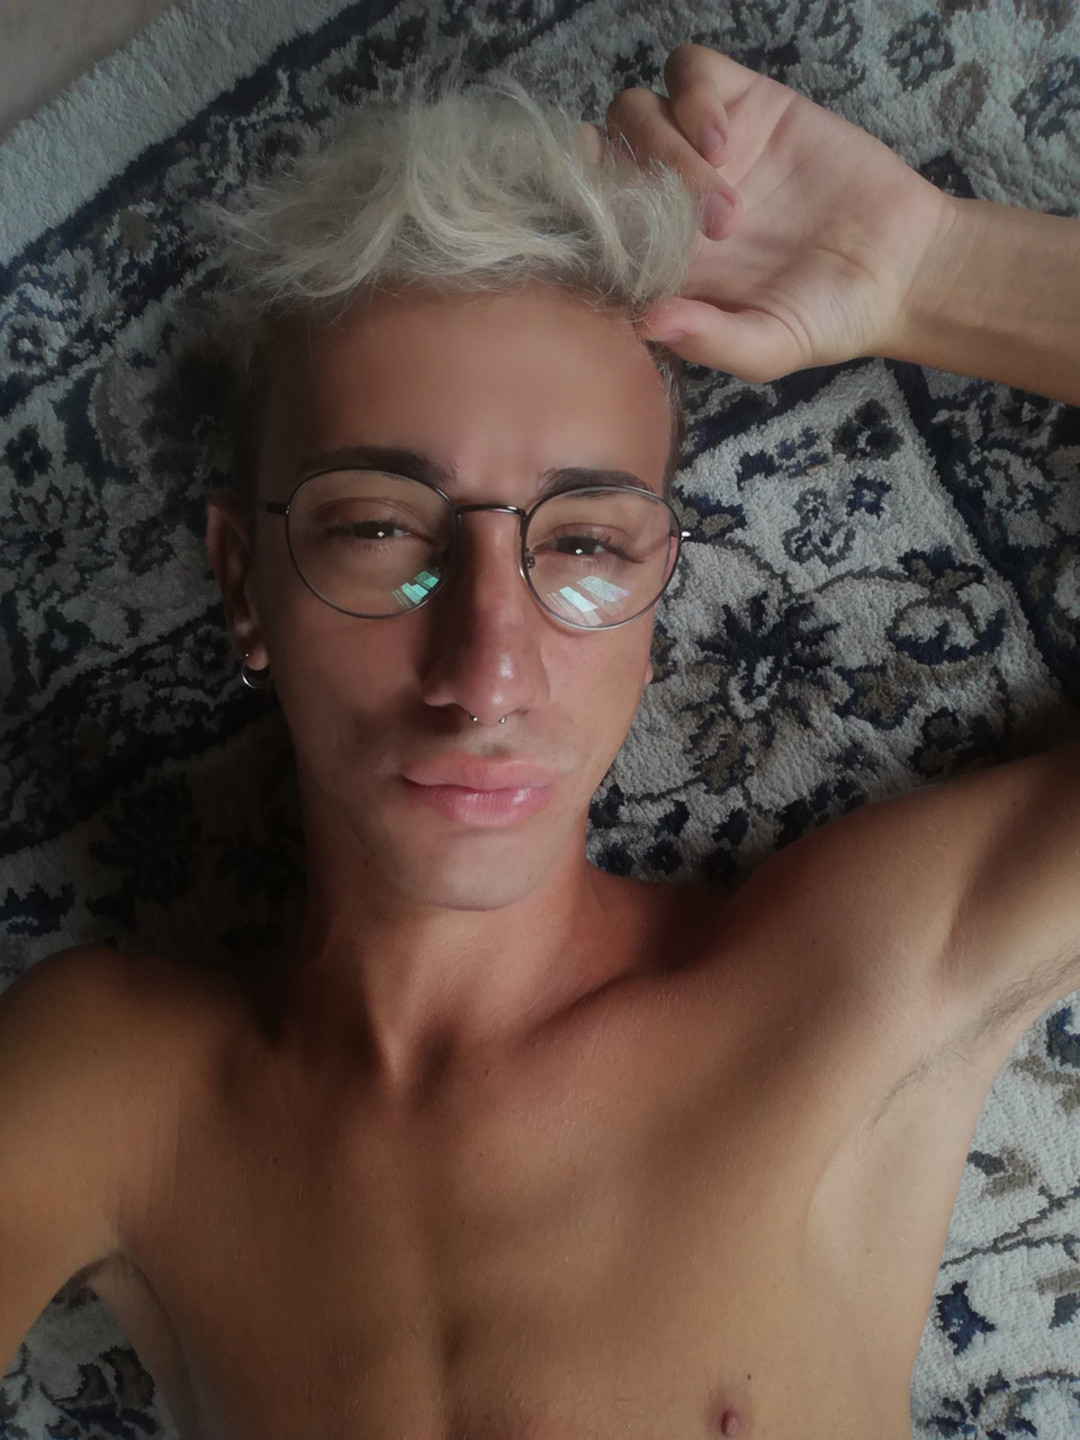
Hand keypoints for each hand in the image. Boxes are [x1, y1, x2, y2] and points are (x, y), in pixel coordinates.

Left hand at [599, 45, 955, 381]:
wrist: (904, 266)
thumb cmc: (830, 316)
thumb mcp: (769, 347)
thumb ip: (710, 340)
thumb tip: (644, 321)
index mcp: (660, 260)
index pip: (589, 227)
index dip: (581, 225)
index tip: (603, 242)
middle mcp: (669, 202)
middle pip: (601, 162)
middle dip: (628, 186)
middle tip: (696, 229)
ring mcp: (704, 149)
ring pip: (633, 113)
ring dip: (663, 147)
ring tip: (724, 197)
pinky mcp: (745, 105)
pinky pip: (689, 71)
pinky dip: (694, 98)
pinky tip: (728, 141)